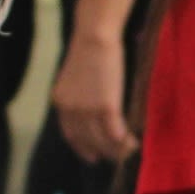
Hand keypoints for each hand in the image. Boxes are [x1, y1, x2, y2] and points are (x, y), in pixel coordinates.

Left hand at [53, 30, 132, 161]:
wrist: (94, 36)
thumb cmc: (89, 48)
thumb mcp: (76, 74)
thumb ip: (79, 93)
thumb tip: (93, 105)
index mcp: (60, 100)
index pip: (70, 133)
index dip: (82, 147)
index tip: (92, 155)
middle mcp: (70, 109)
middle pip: (86, 140)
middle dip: (102, 152)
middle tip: (115, 157)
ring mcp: (86, 109)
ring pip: (102, 140)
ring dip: (116, 150)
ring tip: (129, 151)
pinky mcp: (105, 106)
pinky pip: (116, 132)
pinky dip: (125, 141)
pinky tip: (134, 142)